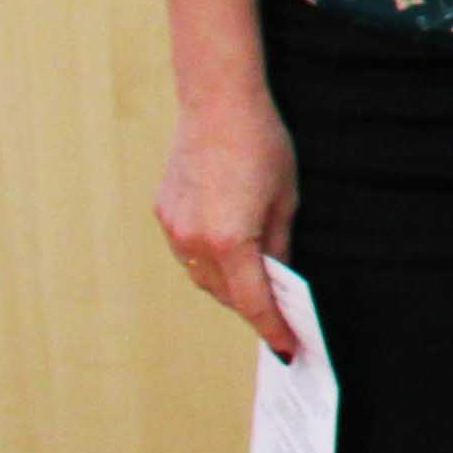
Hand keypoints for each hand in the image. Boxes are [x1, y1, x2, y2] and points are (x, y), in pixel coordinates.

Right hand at [156, 90, 302, 358]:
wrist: (217, 104)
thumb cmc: (261, 146)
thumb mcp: (285, 199)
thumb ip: (279, 246)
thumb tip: (278, 278)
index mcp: (231, 241)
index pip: (254, 302)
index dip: (273, 329)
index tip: (287, 348)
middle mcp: (195, 241)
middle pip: (225, 294)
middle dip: (252, 309)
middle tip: (279, 317)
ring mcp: (174, 229)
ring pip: (203, 277)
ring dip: (228, 287)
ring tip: (256, 288)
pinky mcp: (164, 214)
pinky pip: (188, 252)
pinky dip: (210, 261)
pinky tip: (229, 255)